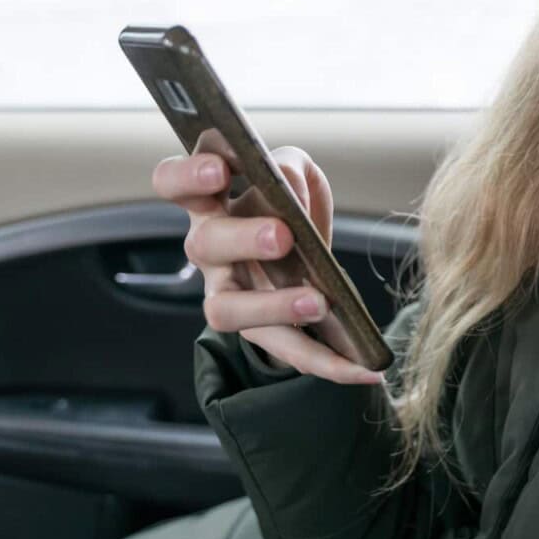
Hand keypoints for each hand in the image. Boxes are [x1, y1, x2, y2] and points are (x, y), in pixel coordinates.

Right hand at [153, 147, 384, 385]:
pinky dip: (325, 361)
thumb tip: (288, 186)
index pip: (174, 182)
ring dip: (272, 308)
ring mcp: (225, 293)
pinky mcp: (255, 331)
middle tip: (282, 236)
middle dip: (242, 238)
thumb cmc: (285, 205)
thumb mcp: (296, 175)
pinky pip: (284, 350)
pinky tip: (364, 368)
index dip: (188, 175)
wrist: (298, 256)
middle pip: (205, 243)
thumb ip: (290, 169)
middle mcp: (207, 247)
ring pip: (225, 310)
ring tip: (318, 302)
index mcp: (210, 201)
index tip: (219, 171)